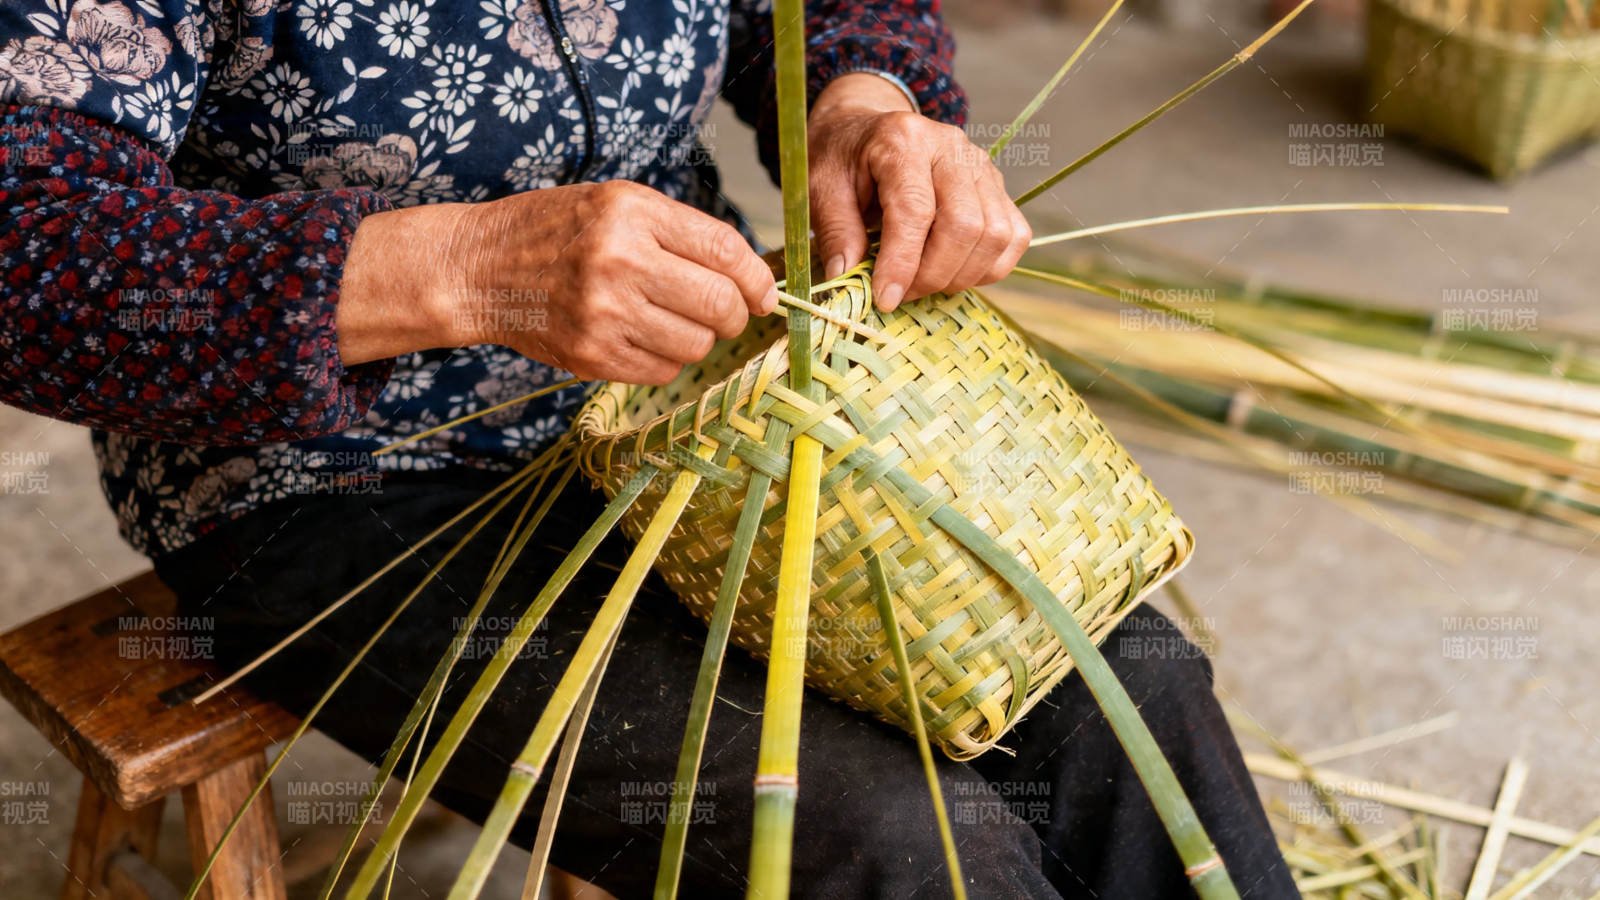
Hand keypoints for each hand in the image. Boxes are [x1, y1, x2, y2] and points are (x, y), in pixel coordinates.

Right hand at [338, 181, 777, 383]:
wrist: (479, 269)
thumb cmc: (555, 231)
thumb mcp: (616, 203)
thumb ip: (680, 232)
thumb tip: (750, 276)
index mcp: (633, 214)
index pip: (725, 252)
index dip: (757, 280)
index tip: (765, 294)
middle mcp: (621, 262)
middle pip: (720, 305)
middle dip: (735, 315)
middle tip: (725, 313)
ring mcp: (605, 314)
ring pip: (697, 345)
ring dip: (698, 339)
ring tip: (672, 320)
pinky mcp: (592, 356)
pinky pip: (663, 371)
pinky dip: (666, 359)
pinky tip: (643, 338)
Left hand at [807, 73, 1030, 310]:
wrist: (869, 130)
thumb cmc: (844, 159)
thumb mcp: (821, 186)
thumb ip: (835, 230)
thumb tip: (847, 276)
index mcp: (903, 139)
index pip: (915, 210)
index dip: (902, 263)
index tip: (885, 298)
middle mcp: (952, 147)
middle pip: (964, 225)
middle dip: (932, 275)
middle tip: (900, 293)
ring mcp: (982, 165)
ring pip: (994, 236)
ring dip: (960, 275)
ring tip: (922, 282)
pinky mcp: (998, 186)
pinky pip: (1013, 237)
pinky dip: (988, 267)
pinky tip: (953, 271)